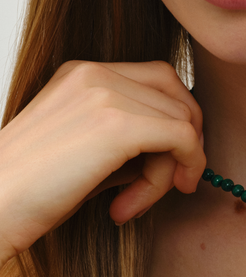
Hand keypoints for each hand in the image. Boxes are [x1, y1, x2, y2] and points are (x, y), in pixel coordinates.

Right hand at [0, 60, 204, 264]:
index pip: (157, 78)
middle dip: (184, 138)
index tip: (171, 158)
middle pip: (174, 93)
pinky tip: (135, 204)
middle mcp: (95, 73)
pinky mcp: (115, 125)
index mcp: (83, 72)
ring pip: (180, 121)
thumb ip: (127, 134)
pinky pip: (181, 138)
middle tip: (174, 180)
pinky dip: (181, 168)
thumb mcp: (82, 146)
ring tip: (131, 203)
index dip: (175, 116)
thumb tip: (178, 147)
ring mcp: (105, 93)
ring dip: (169, 169)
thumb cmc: (29, 190)